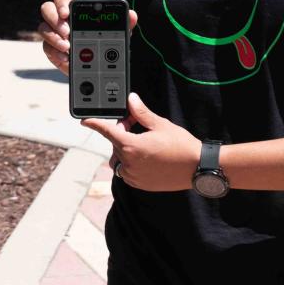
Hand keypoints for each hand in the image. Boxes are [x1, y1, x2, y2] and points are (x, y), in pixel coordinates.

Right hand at [38, 0, 137, 73]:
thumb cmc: (104, 44)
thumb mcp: (116, 34)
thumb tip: (132, 15)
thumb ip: (123, 24)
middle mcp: (60, 19)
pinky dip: (55, 53)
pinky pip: (46, 48)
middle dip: (54, 19)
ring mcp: (53, 34)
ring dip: (53, 37)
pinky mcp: (51, 49)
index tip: (67, 13)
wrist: (96, 67)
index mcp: (74, 10)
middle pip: (47, 9)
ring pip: (43, 28)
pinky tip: (66, 58)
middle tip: (67, 31)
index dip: (61, 2)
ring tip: (67, 46)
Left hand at [85, 93, 199, 191]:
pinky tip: (147, 156)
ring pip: (120, 158)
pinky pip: (127, 171)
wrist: (198, 168)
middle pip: (116, 143)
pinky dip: (131, 162)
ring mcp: (134, 176)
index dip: (95, 124)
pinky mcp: (140, 185)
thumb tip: (131, 99)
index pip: (107, 132)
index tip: (85, 121)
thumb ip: (141, 113)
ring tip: (144, 141)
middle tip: (135, 124)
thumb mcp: (160, 125)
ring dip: (126, 148)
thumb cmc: (181, 145)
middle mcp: (129, 163)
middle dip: (122, 132)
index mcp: (131, 147)